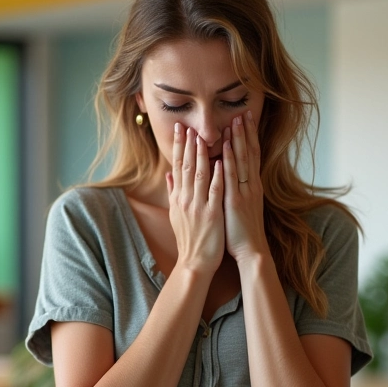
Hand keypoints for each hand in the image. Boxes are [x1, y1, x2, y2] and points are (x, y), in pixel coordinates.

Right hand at [167, 122, 224, 275]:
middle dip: (187, 144)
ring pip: (199, 175)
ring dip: (201, 154)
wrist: (194, 262)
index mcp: (179, 197)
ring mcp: (199, 205)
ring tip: (202, 136)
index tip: (179, 129)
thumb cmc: (189, 238)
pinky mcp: (212, 214)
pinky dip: (216, 176)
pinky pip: (214, 191)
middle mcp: (186, 199)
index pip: (177, 166)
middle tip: (188, 124)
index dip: (178, 146)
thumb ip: (173, 192)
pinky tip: (219, 161)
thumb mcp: (176, 214)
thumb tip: (168, 174)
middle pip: (186, 166)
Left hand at [221, 111, 269, 262]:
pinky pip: (232, 177)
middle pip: (250, 153)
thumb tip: (227, 178)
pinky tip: (228, 146)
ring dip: (239, 140)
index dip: (248, 138)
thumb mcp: (238, 207)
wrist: (251, 251)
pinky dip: (231, 160)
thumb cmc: (242, 232)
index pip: (251, 157)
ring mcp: (244, 192)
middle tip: (243, 112)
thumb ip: (233, 190)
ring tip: (236, 120)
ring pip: (243, 161)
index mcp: (251, 187)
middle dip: (246, 133)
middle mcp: (251, 186)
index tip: (244, 120)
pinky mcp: (236, 201)